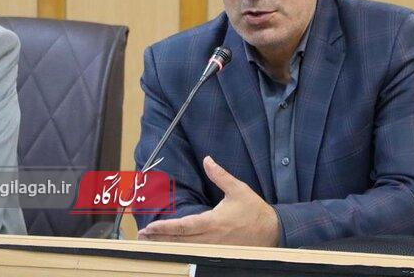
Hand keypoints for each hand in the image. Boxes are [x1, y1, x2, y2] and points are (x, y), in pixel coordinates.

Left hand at [137, 156, 279, 246]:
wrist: (272, 230)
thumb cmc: (254, 210)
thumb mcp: (237, 189)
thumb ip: (220, 175)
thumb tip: (207, 160)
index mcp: (213, 222)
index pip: (183, 226)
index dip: (164, 228)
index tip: (150, 227)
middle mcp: (210, 238)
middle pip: (179, 241)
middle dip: (159, 239)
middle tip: (142, 237)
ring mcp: (213, 248)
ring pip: (185, 248)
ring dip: (167, 245)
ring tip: (151, 242)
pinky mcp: (218, 253)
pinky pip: (196, 252)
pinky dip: (181, 249)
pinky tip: (172, 247)